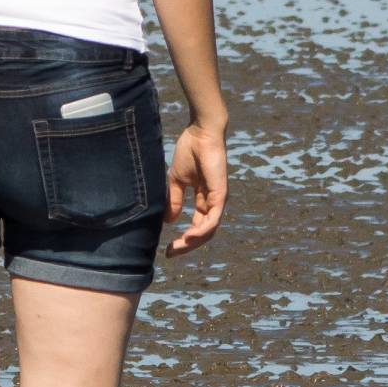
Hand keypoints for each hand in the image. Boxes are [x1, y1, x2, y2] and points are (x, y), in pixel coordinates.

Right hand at [164, 119, 227, 253]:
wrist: (200, 133)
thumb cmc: (190, 151)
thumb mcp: (176, 180)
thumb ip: (174, 200)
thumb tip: (169, 221)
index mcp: (204, 199)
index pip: (197, 226)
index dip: (183, 239)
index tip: (167, 249)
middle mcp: (213, 202)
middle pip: (203, 232)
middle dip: (187, 245)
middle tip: (170, 253)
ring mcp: (218, 199)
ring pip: (209, 230)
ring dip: (193, 242)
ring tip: (178, 248)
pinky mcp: (220, 194)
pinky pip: (213, 218)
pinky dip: (202, 230)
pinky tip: (189, 237)